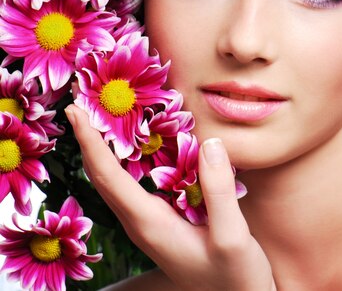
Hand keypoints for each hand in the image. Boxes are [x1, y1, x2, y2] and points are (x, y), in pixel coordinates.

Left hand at [65, 104, 275, 290]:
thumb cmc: (234, 276)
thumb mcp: (232, 236)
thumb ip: (220, 190)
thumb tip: (211, 142)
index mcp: (150, 223)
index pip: (108, 176)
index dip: (90, 141)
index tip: (76, 109)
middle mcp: (141, 221)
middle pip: (103, 175)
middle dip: (90, 137)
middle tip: (85, 100)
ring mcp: (150, 221)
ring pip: (118, 179)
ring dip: (107, 146)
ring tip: (107, 113)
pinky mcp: (163, 219)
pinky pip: (138, 183)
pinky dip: (132, 157)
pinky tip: (145, 142)